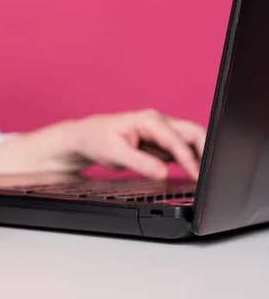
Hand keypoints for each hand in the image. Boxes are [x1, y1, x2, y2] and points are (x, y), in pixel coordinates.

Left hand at [34, 109, 205, 179]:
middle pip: (193, 133)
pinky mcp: (160, 143)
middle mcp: (159, 122)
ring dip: (200, 156)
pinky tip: (194, 175)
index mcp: (149, 120)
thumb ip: (139, 162)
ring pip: (190, 141)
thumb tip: (162, 172)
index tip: (197, 176)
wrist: (86, 137)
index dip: (189, 159)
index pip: (176, 139)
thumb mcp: (114, 153)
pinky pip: (181, 150)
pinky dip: (190, 161)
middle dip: (206, 151)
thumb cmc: (97, 139)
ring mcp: (161, 132)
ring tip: (206, 178)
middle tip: (212, 174)